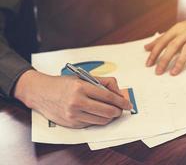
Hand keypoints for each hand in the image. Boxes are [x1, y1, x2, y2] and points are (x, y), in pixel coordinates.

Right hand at [13, 70, 131, 127]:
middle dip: (118, 111)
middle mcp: (77, 102)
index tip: (128, 104)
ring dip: (110, 117)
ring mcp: (73, 115)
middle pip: (107, 111)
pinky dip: (98, 120)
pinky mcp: (71, 124)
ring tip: (111, 111)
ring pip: (101, 120)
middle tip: (121, 109)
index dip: (121, 101)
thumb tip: (119, 93)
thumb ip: (103, 83)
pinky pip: (92, 124)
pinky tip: (97, 114)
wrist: (40, 92)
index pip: (108, 97)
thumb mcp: (83, 77)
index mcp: (81, 87)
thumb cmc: (63, 83)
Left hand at [145, 4, 185, 75]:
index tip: (149, 64)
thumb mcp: (177, 30)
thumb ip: (162, 38)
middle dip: (164, 59)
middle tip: (158, 72)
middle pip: (173, 46)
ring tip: (173, 73)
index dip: (155, 53)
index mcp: (177, 28)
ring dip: (180, 62)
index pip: (163, 41)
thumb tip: (146, 47)